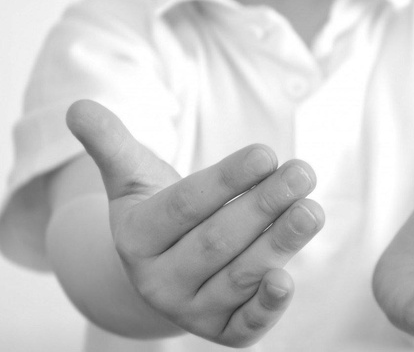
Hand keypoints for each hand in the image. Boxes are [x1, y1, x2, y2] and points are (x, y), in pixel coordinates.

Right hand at [66, 100, 323, 346]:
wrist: (168, 265)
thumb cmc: (161, 211)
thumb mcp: (133, 177)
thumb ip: (112, 144)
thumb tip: (77, 107)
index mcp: (136, 238)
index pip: (185, 206)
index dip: (227, 180)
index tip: (267, 153)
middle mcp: (159, 281)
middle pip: (217, 241)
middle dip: (263, 206)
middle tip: (302, 172)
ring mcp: (192, 311)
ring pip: (239, 276)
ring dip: (279, 244)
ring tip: (312, 209)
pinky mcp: (223, 332)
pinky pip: (244, 326)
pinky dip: (266, 307)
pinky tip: (287, 281)